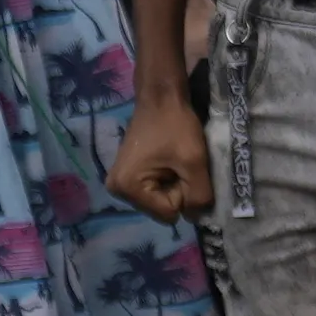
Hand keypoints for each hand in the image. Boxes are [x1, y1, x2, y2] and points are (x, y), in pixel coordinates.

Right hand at [110, 90, 210, 222]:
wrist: (161, 97)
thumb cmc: (176, 126)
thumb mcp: (194, 162)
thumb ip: (198, 195)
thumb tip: (195, 218)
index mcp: (127, 188)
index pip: (168, 213)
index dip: (184, 193)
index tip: (182, 167)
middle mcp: (117, 190)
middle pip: (162, 208)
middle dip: (178, 189)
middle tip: (178, 162)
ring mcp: (120, 184)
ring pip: (161, 200)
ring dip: (174, 184)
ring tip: (172, 159)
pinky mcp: (127, 177)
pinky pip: (155, 190)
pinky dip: (167, 179)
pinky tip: (167, 160)